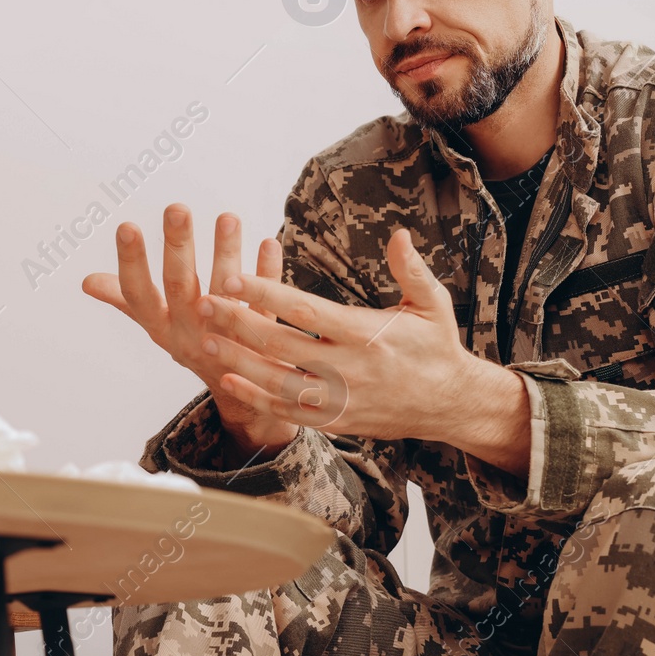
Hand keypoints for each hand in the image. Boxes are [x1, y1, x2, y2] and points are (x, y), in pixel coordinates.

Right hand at [82, 204, 300, 457]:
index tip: (126, 226)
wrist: (239, 389)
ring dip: (226, 252)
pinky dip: (267, 271)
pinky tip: (269, 243)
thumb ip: (126, 300)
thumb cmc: (193, 343)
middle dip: (178, 246)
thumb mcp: (157, 325)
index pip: (138, 293)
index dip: (131, 262)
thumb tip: (87, 281)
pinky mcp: (263, 334)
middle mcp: (190, 331)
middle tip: (176, 208)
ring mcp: (227, 335)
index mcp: (161, 326)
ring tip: (228, 216)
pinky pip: (266, 301)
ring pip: (226, 290)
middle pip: (181, 285)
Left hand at [198, 227, 499, 442]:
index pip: (306, 311)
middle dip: (238, 325)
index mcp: (367, 335)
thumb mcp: (432, 304)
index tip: (233, 279)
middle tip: (203, 305)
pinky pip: (288, 412)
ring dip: (238, 364)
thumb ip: (411, 270)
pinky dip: (256, 398)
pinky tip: (228, 381)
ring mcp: (340, 400)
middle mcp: (350, 369)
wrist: (451, 404)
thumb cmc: (437, 347)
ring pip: (278, 383)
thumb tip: (399, 234)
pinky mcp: (335, 421)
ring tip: (205, 343)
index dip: (266, 294)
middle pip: (282, 346)